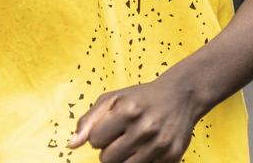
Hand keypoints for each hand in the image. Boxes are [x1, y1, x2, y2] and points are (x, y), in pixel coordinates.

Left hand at [68, 75, 201, 162]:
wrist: (181, 96)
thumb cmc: (141, 97)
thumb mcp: (113, 99)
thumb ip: (89, 120)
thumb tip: (71, 144)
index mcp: (127, 110)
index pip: (95, 140)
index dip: (98, 136)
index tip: (108, 128)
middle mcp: (144, 128)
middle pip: (107, 159)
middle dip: (109, 150)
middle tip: (120, 137)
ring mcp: (159, 145)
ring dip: (123, 159)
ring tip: (131, 144)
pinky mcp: (171, 157)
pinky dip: (140, 162)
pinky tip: (145, 148)